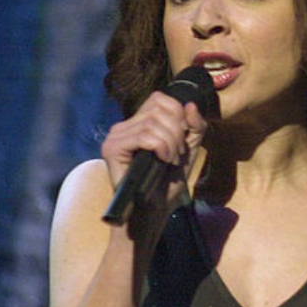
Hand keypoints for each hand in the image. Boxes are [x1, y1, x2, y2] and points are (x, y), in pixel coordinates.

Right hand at [100, 91, 207, 211]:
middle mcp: (125, 126)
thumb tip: (190, 104)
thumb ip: (195, 126)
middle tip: (177, 153)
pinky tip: (163, 160)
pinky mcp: (112, 149)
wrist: (155, 207)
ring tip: (169, 160)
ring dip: (171, 143)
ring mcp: (116, 136)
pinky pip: (144, 136)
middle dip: (177, 132)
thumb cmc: (169, 180)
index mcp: (140, 123)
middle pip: (159, 109)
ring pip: (153, 123)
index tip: (183, 138)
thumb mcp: (189, 148)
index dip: (178, 114)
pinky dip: (161, 148)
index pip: (160, 99)